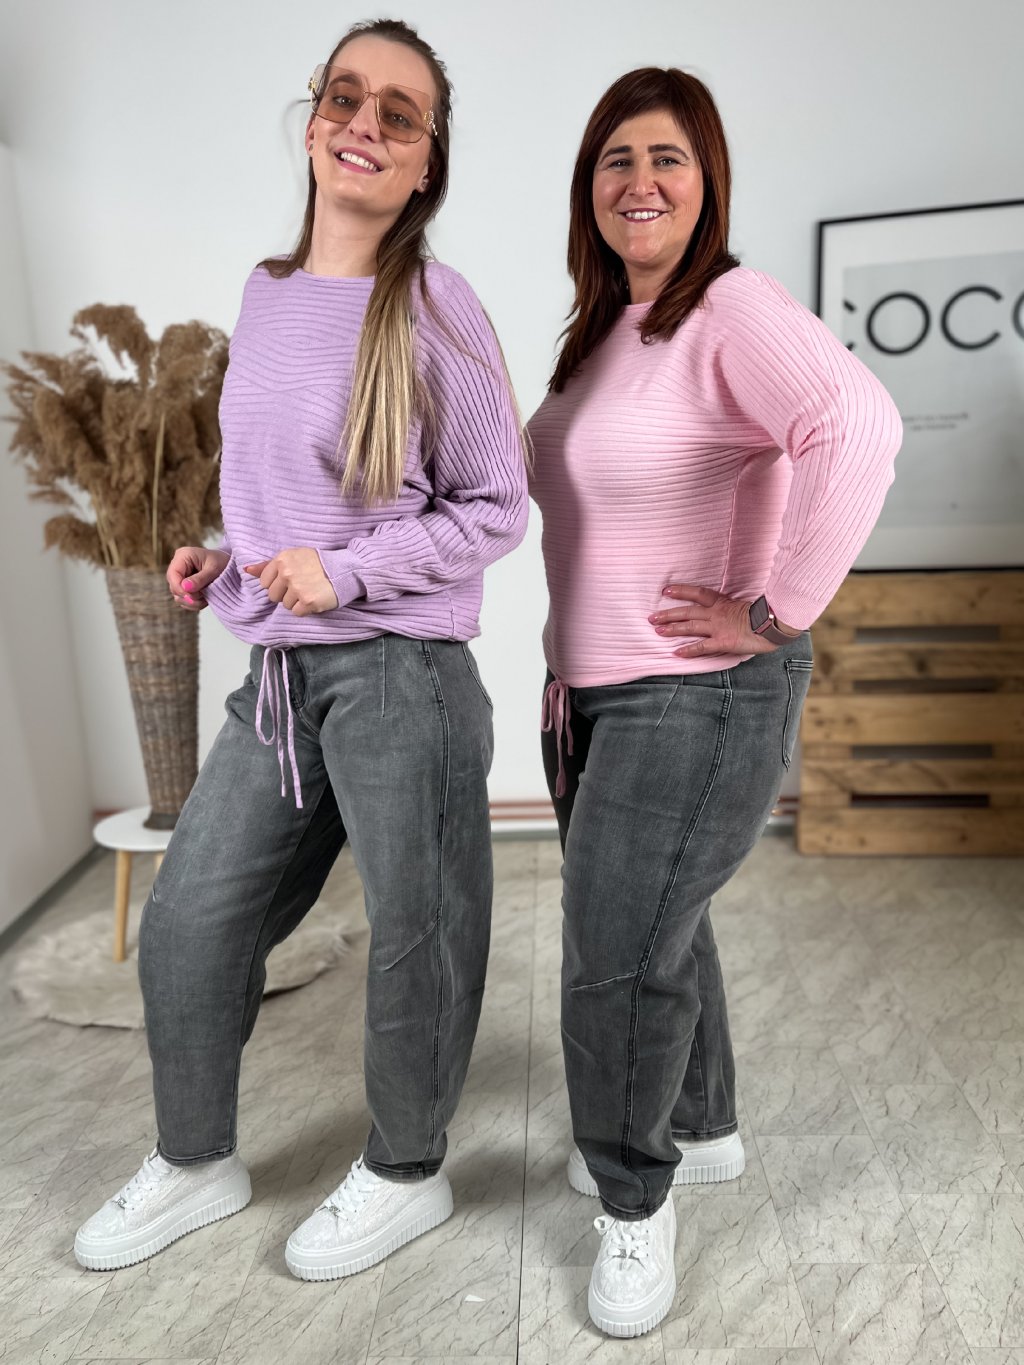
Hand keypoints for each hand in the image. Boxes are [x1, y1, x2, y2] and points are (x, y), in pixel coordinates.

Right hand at [167, 546, 230, 610]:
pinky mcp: (184, 587)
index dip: (180, 588)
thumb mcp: (214, 570)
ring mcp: (180, 577)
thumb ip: (199, 579)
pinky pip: (184, 600)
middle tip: (205, 595)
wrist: (230, 566)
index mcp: (183, 556)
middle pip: (174, 587)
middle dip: (189, 596)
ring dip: (194, 601)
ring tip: (208, 596)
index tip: (193, 596)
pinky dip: (195, 603)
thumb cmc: (223, 563)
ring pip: (178, 596)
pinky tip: (206, 597)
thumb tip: (185, 588)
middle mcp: (178, 566)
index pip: (172, 575)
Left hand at [244, 548, 338, 616]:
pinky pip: (296, 613)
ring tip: (310, 591)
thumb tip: (247, 570)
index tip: (291, 580)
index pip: (265, 582)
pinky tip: (314, 599)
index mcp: (282, 559)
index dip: (277, 584)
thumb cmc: (318, 564)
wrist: (344, 570)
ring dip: (296, 602)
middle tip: (302, 586)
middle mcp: (287, 573)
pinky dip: (305, 609)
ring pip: (285, 605)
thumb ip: (268, 565)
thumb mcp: (293, 557)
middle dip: (285, 594)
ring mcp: (297, 588)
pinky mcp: (308, 601)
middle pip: (273, 596)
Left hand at [649, 582, 780, 657]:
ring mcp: (718, 627)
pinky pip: (701, 646)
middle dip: (668, 614)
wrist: (774, 623)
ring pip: (690, 627)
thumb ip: (733, 608)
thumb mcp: (746, 606)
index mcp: (723, 603)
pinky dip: (688, 650)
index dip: (681, 591)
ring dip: (673, 629)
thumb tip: (727, 611)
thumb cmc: (765, 615)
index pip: (698, 593)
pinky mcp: (723, 642)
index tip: (666, 590)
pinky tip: (676, 652)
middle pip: (688, 611)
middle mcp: (717, 613)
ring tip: (658, 631)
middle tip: (652, 617)